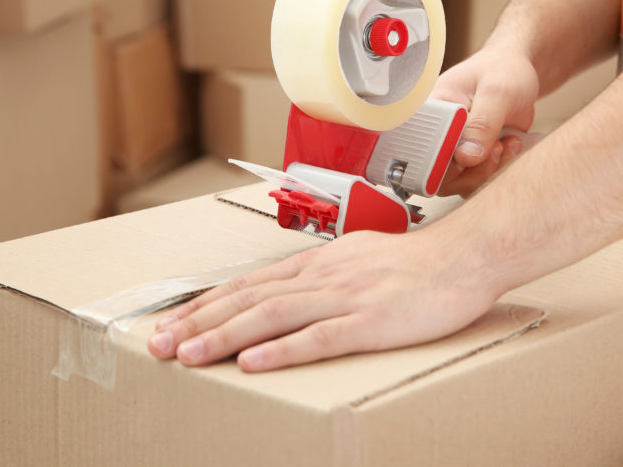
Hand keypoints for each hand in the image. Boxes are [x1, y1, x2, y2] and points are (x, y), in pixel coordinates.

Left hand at [146, 227, 496, 371]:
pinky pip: (319, 337)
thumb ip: (323, 277)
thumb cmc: (415, 265)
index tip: (171, 322)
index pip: (248, 284)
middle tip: (158, 344)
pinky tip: (253, 363)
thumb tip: (288, 295)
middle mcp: (322, 276)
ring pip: (271, 316)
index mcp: (318, 264)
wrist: (464, 257)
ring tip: (187, 356)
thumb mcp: (358, 260)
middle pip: (248, 299)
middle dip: (198, 322)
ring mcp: (345, 298)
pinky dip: (282, 351)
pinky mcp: (370, 322)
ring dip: (224, 336)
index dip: (205, 304)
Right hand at [432, 47, 539, 195]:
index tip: (467, 155)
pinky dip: (496, 171)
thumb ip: (482, 123)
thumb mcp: (497, 91)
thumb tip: (466, 156)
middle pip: (437, 175)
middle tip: (495, 146)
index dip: (441, 161)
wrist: (516, 74)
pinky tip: (508, 146)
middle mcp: (435, 133)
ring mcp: (452, 149)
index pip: (419, 148)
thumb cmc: (502, 71)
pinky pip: (475, 181)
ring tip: (505, 143)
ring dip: (487, 171)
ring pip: (457, 183)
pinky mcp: (469, 159)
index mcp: (430, 110)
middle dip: (471, 170)